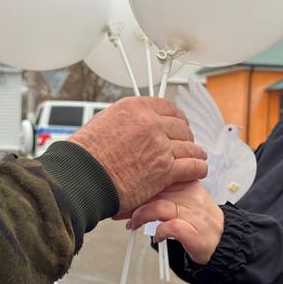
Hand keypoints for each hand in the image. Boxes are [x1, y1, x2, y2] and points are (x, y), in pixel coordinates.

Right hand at [68, 97, 207, 213]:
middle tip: (186, 142)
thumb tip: (131, 122)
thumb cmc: (86, 155)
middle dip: (185, 135)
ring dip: (195, 152)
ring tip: (197, 156)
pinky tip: (199, 170)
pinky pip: (191, 166)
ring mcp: (160, 146)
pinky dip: (198, 168)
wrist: (83, 177)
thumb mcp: (103, 122)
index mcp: (135, 108)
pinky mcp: (165, 170)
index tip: (179, 122)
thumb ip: (124, 120)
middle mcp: (151, 123)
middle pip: (180, 126)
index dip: (176, 117)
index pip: (167, 107)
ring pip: (189, 147)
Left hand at [126, 180, 224, 263]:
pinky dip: (159, 233)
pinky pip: (171, 227)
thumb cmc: (198, 221)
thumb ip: (163, 193)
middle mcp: (190, 195)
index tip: (122, 196)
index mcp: (187, 182)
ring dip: (141, 216)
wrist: (224, 240)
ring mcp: (193, 213)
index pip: (157, 178)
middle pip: (154, 191)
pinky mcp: (195, 231)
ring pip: (159, 207)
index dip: (136, 187)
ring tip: (134, 225)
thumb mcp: (182, 200)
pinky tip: (156, 237)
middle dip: (132, 204)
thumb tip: (132, 194)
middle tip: (120, 213)